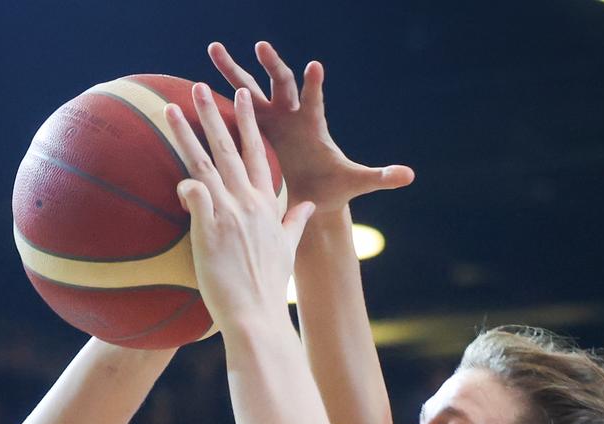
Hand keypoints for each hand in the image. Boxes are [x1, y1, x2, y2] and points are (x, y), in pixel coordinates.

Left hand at [165, 84, 316, 331]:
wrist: (257, 315)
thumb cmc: (267, 288)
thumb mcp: (287, 249)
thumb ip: (295, 222)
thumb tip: (309, 207)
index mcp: (265, 204)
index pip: (257, 153)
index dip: (249, 124)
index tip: (241, 99)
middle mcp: (249, 203)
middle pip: (229, 149)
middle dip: (214, 114)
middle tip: (199, 88)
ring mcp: (230, 214)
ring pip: (205, 164)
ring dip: (187, 134)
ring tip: (171, 109)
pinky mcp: (210, 231)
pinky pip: (195, 196)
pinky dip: (185, 184)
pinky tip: (174, 178)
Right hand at [208, 41, 413, 214]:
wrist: (311, 197)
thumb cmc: (332, 189)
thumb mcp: (355, 183)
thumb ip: (380, 177)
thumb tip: (409, 175)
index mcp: (313, 125)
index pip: (314, 99)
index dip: (315, 84)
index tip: (316, 66)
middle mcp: (290, 116)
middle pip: (280, 84)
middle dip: (271, 65)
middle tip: (260, 46)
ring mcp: (269, 121)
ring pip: (249, 90)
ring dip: (232, 69)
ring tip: (213, 48)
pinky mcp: (252, 131)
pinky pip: (232, 112)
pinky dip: (216, 100)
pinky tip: (194, 88)